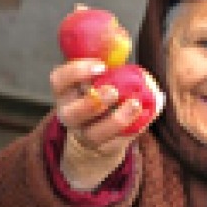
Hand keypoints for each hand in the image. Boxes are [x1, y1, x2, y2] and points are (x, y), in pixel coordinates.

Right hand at [50, 59, 161, 188]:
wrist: (101, 135)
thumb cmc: (103, 96)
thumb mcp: (102, 79)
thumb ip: (112, 67)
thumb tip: (128, 58)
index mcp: (65, 92)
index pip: (59, 80)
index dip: (76, 72)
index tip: (101, 66)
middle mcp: (70, 115)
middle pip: (71, 113)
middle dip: (93, 103)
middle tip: (113, 91)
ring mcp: (85, 135)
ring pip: (95, 134)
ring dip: (117, 119)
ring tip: (135, 104)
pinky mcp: (104, 148)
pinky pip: (117, 142)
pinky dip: (134, 128)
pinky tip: (147, 115)